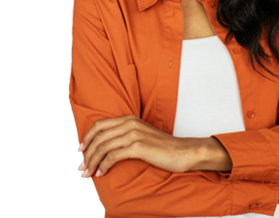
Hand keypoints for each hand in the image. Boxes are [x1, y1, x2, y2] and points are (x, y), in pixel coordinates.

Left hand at [78, 115, 231, 177]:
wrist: (182, 152)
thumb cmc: (162, 147)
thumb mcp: (142, 135)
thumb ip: (126, 135)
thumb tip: (107, 146)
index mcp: (130, 119)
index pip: (100, 125)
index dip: (88, 137)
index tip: (82, 150)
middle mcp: (130, 123)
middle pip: (99, 136)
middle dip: (87, 153)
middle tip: (82, 167)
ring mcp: (134, 134)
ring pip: (103, 147)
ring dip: (92, 162)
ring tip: (88, 173)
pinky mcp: (138, 147)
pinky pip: (113, 156)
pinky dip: (104, 166)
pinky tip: (102, 174)